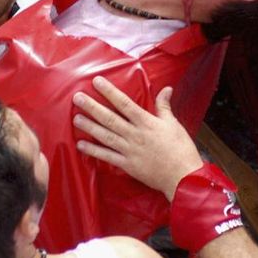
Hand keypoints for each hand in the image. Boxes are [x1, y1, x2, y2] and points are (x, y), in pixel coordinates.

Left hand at [73, 77, 202, 200]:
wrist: (182, 176)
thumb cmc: (180, 148)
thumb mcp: (173, 124)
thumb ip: (164, 106)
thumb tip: (166, 88)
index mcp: (146, 122)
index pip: (124, 103)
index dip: (109, 92)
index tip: (96, 81)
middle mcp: (135, 134)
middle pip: (110, 118)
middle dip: (92, 107)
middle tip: (77, 98)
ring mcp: (129, 150)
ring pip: (105, 136)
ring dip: (89, 127)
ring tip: (75, 118)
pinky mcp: (127, 165)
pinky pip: (107, 156)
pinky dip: (94, 151)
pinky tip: (81, 145)